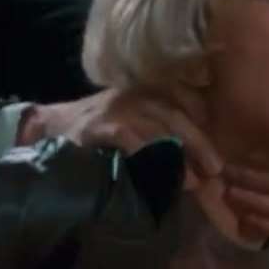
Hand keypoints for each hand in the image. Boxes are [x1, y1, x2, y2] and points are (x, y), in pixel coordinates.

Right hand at [21, 88, 221, 178]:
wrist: (50, 127)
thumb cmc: (99, 128)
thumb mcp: (134, 120)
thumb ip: (162, 126)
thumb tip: (199, 153)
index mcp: (146, 89)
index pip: (185, 96)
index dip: (205, 120)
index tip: (218, 148)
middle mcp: (133, 92)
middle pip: (175, 113)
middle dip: (199, 142)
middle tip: (216, 168)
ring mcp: (115, 106)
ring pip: (156, 125)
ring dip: (179, 154)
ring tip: (194, 180)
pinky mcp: (99, 125)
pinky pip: (129, 136)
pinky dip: (147, 153)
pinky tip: (160, 170)